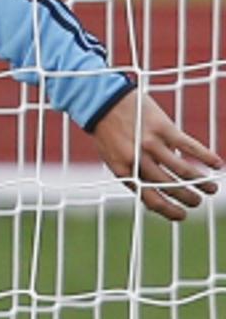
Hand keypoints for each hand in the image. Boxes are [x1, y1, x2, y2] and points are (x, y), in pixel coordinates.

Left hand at [91, 90, 223, 220]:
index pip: (148, 198)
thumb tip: (159, 184)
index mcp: (123, 171)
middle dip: (187, 198)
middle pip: (168, 186)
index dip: (167, 210)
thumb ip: (134, 171)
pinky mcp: (164, 129)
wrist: (104, 102)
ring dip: (200, 182)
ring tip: (212, 189)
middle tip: (198, 203)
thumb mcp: (113, 157)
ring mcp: (152, 144)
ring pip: (182, 170)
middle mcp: (138, 160)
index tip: (181, 216)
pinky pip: (189, 146)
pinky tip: (217, 164)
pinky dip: (206, 156)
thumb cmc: (108, 132)